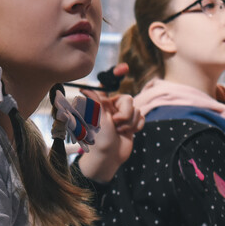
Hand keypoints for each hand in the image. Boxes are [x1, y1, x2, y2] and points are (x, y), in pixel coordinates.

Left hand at [76, 63, 144, 182]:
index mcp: (102, 103)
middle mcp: (113, 107)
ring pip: (136, 109)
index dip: (116, 74)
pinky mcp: (132, 123)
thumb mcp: (96, 118)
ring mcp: (123, 115)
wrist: (109, 157)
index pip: (109, 85)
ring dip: (130, 122)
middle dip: (125, 113)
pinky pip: (141, 117)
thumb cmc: (99, 138)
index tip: (124, 68)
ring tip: (120, 131)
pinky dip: (136, 126)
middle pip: (128, 99)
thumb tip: (83, 87)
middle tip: (116, 123)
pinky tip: (128, 133)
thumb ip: (94, 101)